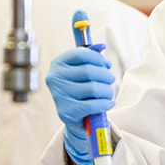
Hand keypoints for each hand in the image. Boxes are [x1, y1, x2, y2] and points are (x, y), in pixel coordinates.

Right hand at [45, 45, 113, 164]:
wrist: (75, 118)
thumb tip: (102, 46)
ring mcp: (58, 95)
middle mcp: (54, 78)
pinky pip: (92, 105)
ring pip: (93, 88)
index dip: (99, 59)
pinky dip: (105, 104)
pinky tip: (109, 103)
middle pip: (89, 71)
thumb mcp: (83, 71)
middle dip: (106, 76)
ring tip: (108, 93)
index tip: (107, 65)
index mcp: (57, 63)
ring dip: (107, 91)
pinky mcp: (66, 112)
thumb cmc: (81, 89)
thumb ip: (91, 56)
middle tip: (110, 81)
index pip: (82, 54)